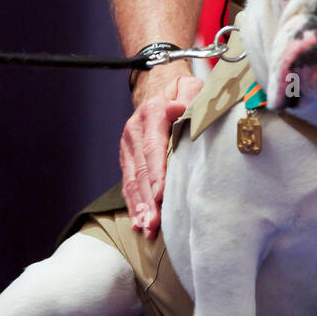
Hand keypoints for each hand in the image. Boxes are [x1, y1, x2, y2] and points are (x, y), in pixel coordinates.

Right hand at [120, 67, 204, 238]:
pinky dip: (132, 203)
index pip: (154, 147)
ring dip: (138, 206)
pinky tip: (137, 222)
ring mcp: (128, 143)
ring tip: (147, 228)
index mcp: (153, 112)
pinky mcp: (126, 155)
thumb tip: (178, 108)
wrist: (159, 86)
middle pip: (141, 169)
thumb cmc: (183, 92)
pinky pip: (127, 182)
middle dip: (147, 199)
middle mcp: (135, 129)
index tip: (160, 195)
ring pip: (132, 179)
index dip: (157, 173)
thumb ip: (188, 96)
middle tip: (155, 223)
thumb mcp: (190, 86)